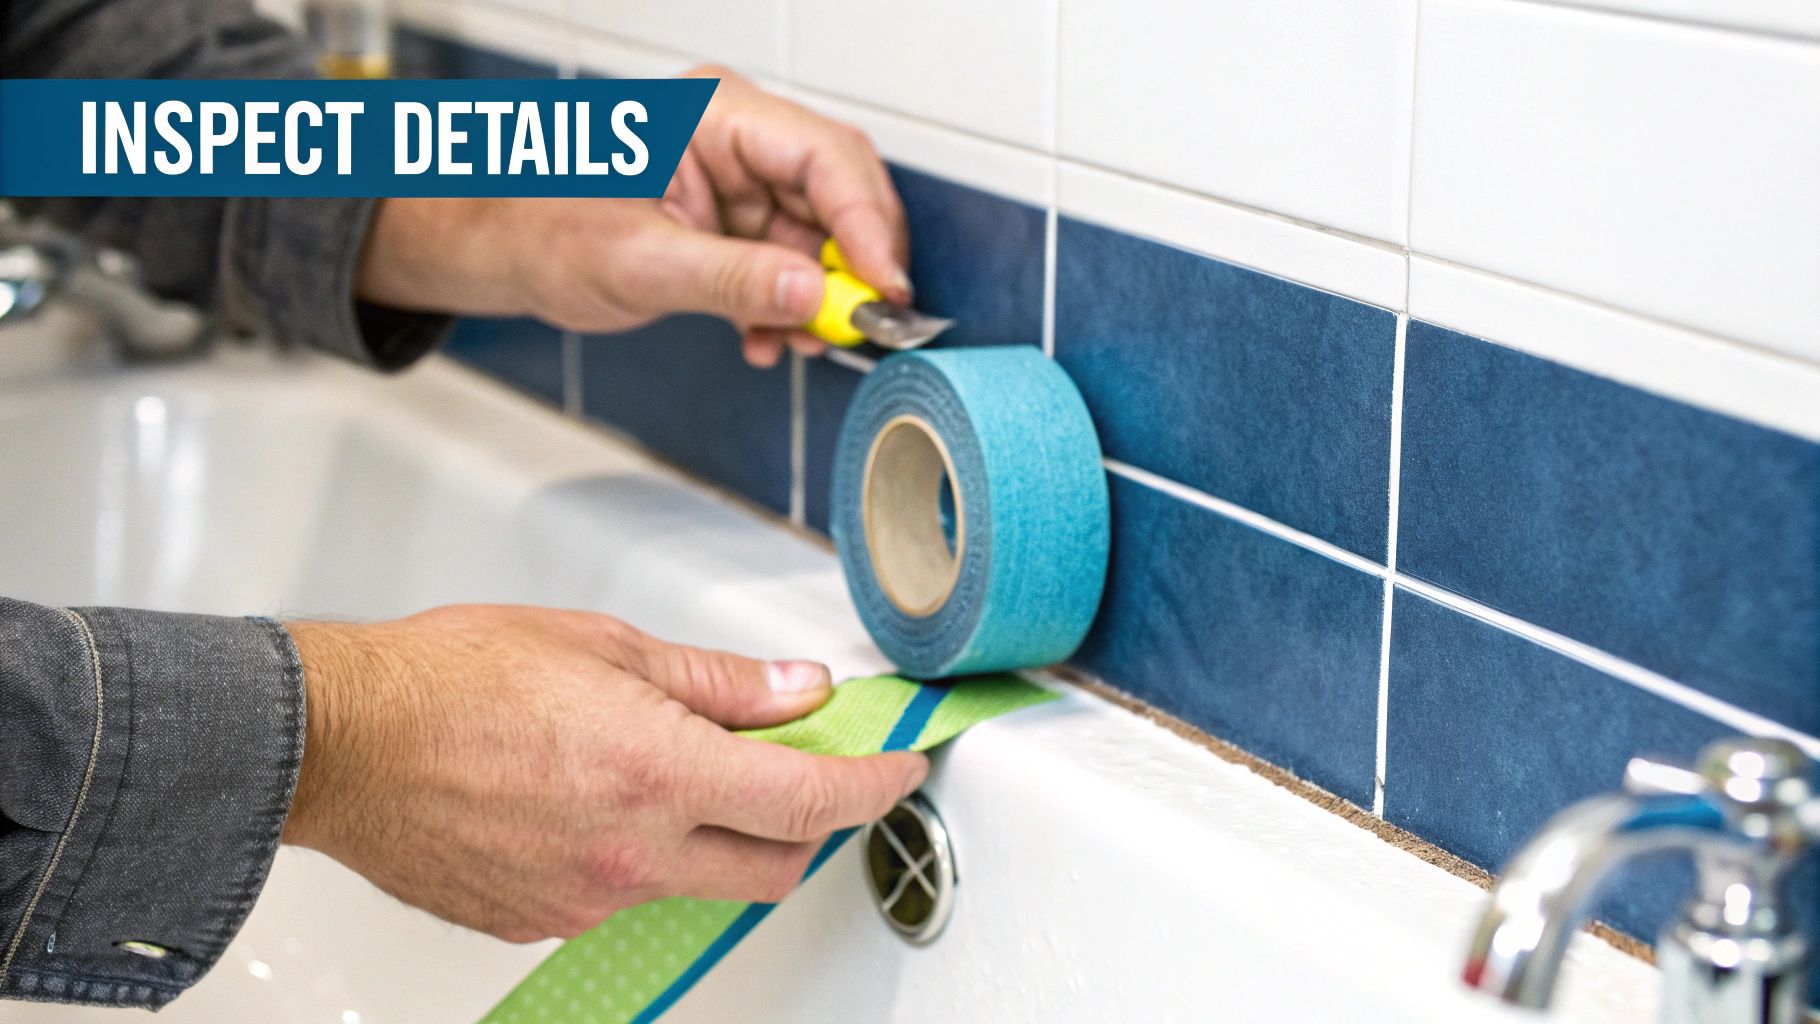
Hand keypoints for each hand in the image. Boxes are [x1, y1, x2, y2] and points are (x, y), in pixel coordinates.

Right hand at [281, 605, 926, 941]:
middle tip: (796, 772)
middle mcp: (632, 852)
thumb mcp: (603, 646)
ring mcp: (587, 898)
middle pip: (775, 868)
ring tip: (664, 769)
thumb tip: (794, 692)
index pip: (811, 802)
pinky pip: (624, 897)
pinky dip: (640, 856)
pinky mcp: (540, 922)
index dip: (875, 788)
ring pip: (697, 883)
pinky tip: (596, 803)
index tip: (898, 769)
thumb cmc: (449, 680)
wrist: (340, 743)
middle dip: (807, 826)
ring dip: (714, 838)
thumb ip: (716, 681)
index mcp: (658, 771)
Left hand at [357, 67, 909, 368]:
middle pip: (838, 191)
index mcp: (714, 115)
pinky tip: (765, 337)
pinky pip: (788, 260)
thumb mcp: (638, 262)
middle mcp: (737, 136)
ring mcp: (740, 178)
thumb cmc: (539, 224)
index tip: (883, 288)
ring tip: (799, 340)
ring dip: (819, 295)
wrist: (497, 244)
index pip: (823, 158)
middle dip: (853, 263)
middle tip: (860, 323)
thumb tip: (810, 294)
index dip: (866, 225)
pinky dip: (788, 305)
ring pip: (820, 233)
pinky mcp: (734, 220)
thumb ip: (731, 279)